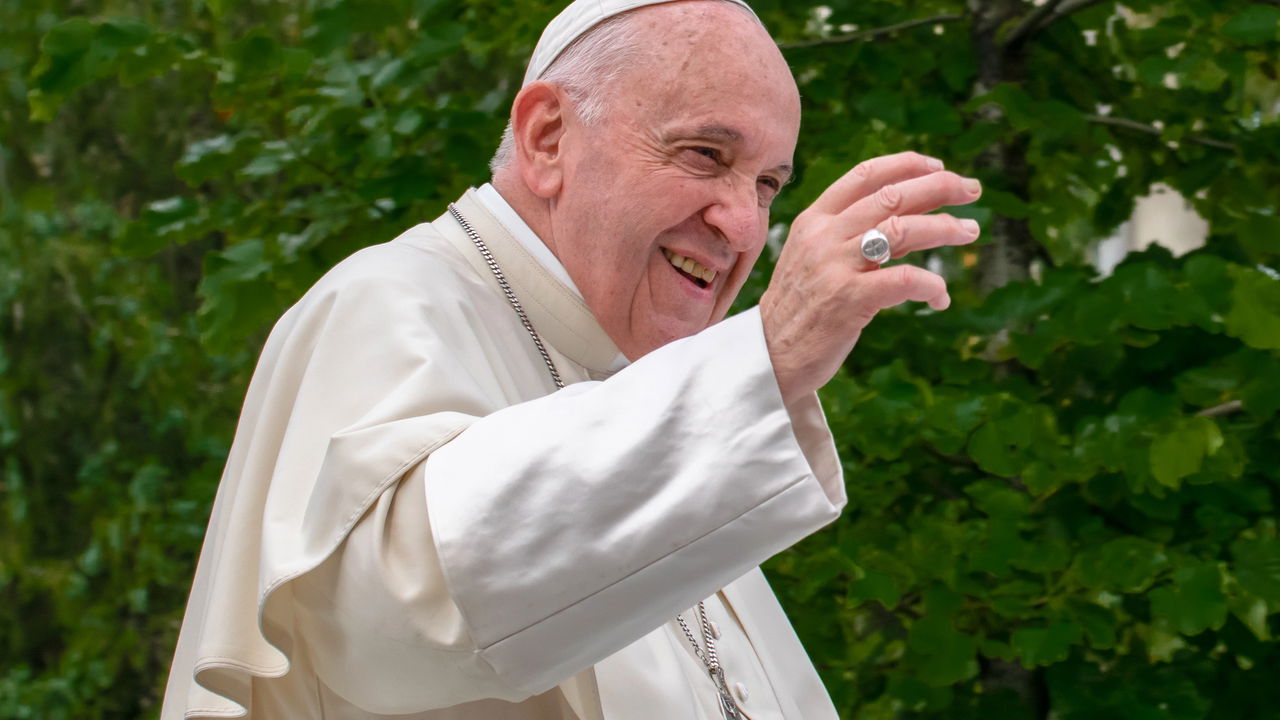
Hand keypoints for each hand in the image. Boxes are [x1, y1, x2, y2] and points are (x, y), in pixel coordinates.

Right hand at [760, 152, 981, 405]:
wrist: (770, 353)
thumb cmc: (801, 307)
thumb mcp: (818, 259)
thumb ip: (859, 236)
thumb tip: (917, 219)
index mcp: (814, 220)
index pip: (865, 176)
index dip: (907, 165)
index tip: (938, 167)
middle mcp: (824, 236)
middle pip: (892, 195)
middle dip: (940, 187)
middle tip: (972, 190)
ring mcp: (835, 266)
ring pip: (903, 229)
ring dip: (945, 228)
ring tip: (969, 232)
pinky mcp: (849, 299)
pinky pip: (906, 279)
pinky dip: (932, 285)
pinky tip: (940, 297)